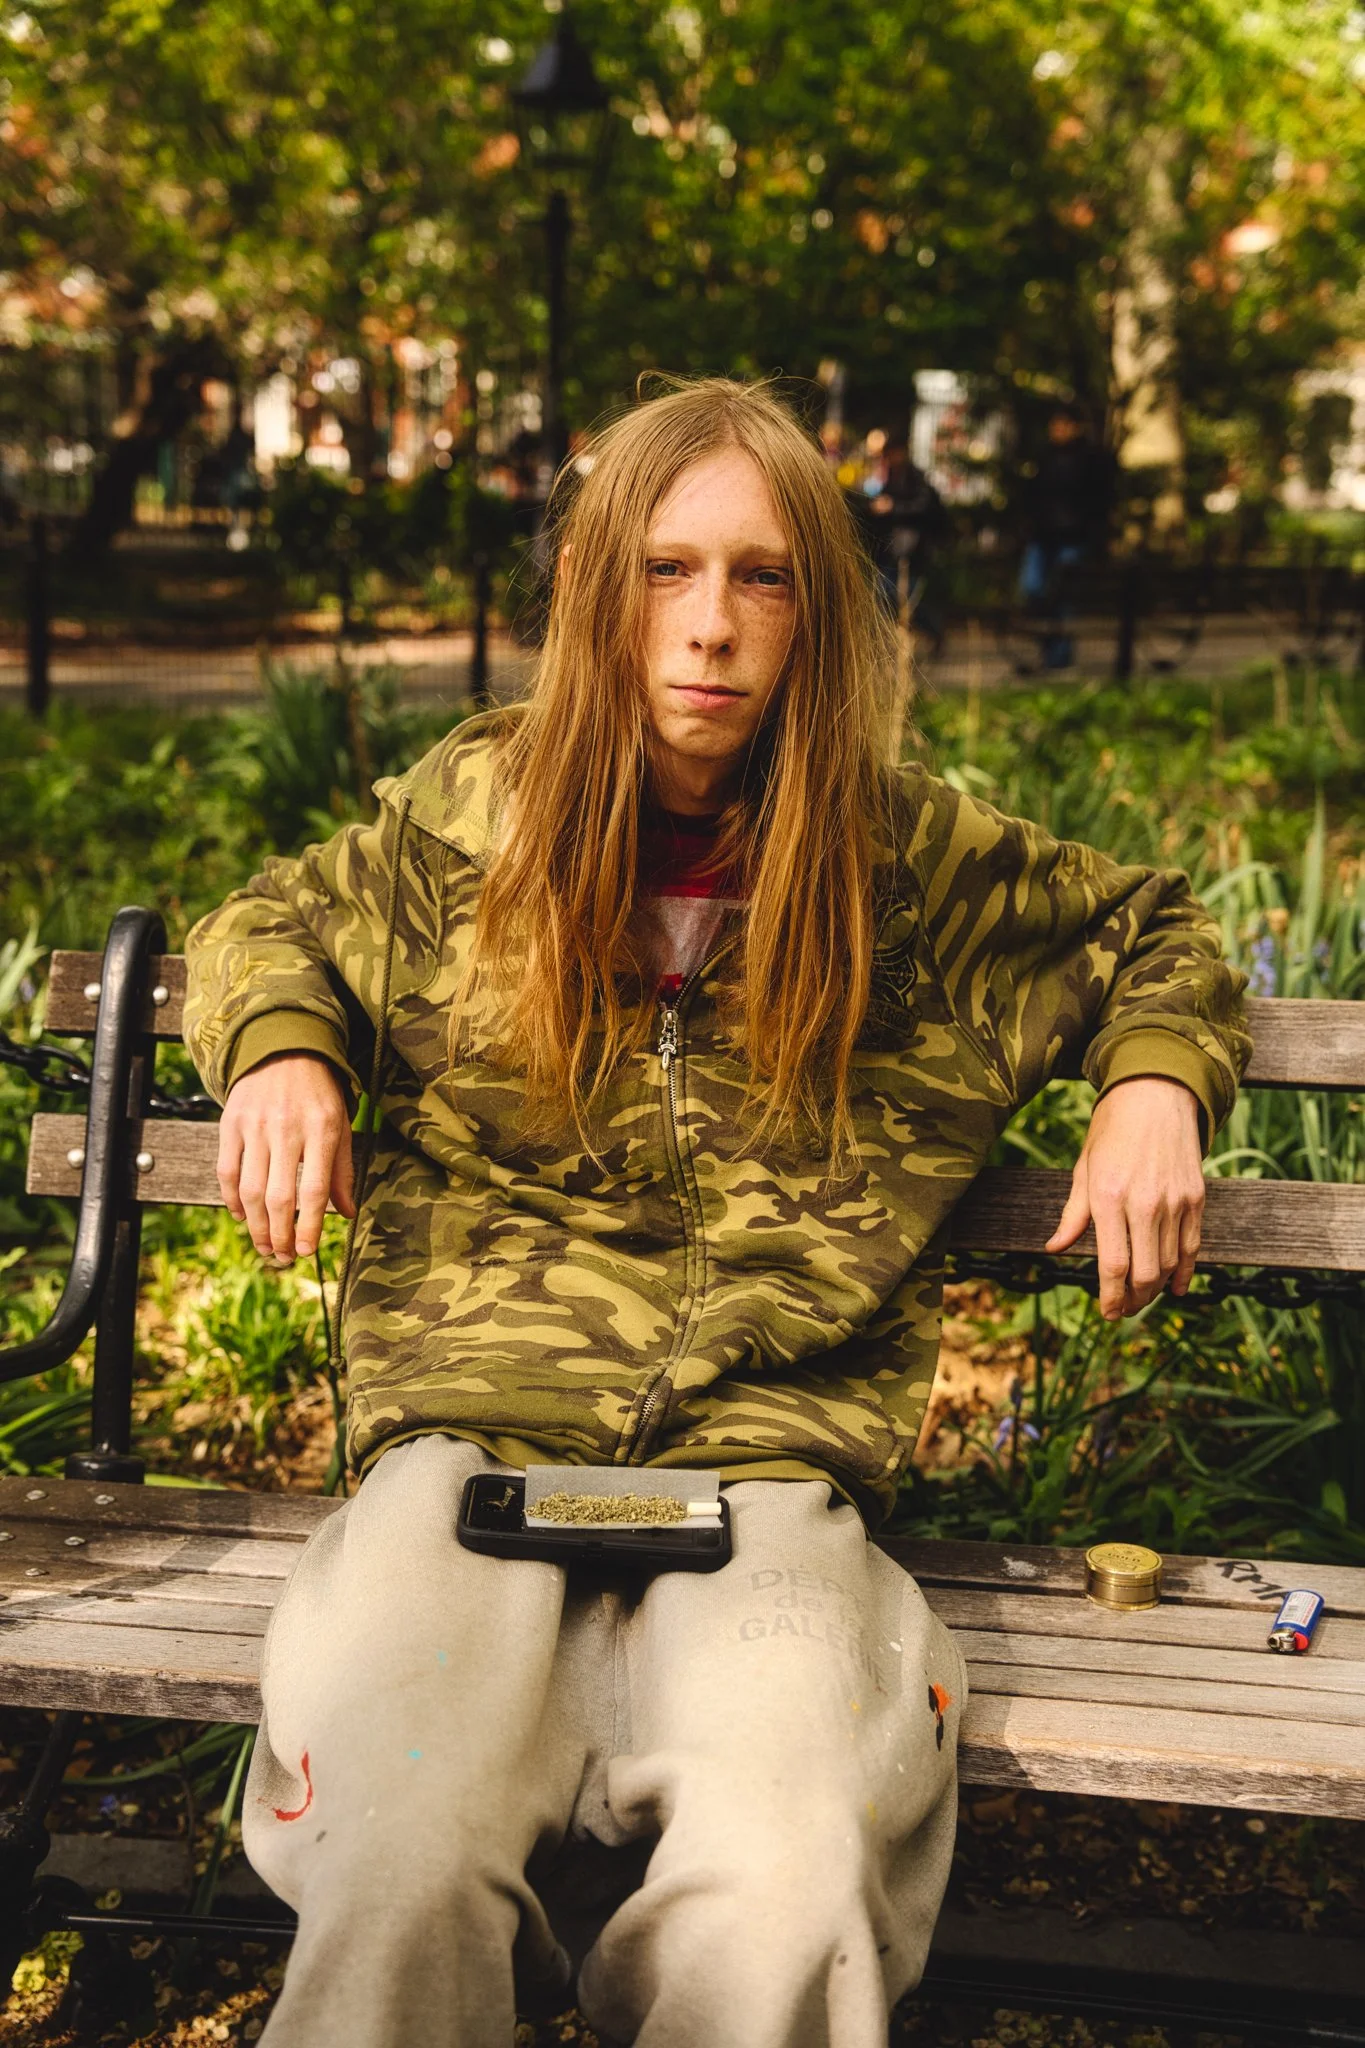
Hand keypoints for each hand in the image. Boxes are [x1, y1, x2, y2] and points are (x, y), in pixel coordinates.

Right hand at [217, 1054, 354, 1264]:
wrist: (282, 1048)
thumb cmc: (318, 1093)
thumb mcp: (340, 1126)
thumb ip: (342, 1171)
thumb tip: (348, 1213)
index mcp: (321, 1130)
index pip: (315, 1189)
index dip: (309, 1226)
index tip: (305, 1252)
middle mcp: (287, 1129)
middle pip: (279, 1197)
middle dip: (279, 1235)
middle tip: (282, 1257)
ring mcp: (255, 1127)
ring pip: (251, 1190)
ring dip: (256, 1226)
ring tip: (264, 1246)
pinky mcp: (230, 1124)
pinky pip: (226, 1171)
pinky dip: (232, 1200)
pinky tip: (242, 1216)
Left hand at [1045, 1077, 1204, 1319]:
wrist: (1155, 1095)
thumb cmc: (1111, 1131)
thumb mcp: (1084, 1169)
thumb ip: (1073, 1214)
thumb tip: (1054, 1249)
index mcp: (1108, 1197)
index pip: (1113, 1265)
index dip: (1110, 1297)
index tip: (1107, 1312)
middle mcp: (1144, 1203)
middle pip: (1145, 1273)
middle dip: (1133, 1301)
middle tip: (1123, 1310)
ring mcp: (1174, 1201)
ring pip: (1169, 1264)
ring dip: (1156, 1289)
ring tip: (1142, 1298)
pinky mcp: (1196, 1197)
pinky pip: (1193, 1246)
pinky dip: (1185, 1271)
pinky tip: (1175, 1286)